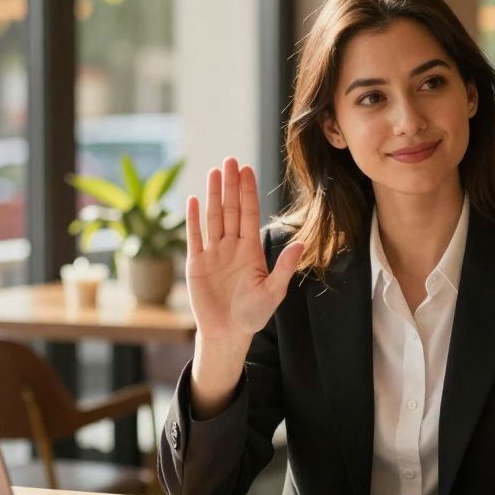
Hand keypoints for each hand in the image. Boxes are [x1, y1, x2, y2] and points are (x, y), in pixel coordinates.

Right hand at [185, 157, 303, 344]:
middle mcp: (231, 247)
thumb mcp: (273, 292)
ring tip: (214, 172)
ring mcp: (213, 253)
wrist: (228, 334)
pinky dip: (193, 219)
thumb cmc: (253, 315)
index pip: (249, 214)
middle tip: (230, 160)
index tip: (247, 169)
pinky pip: (194, 237)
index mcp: (250, 250)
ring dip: (213, 195)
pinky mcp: (196, 264)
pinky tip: (193, 200)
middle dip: (231, 185)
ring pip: (213, 218)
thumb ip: (284, 267)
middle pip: (231, 210)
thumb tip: (300, 244)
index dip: (248, 191)